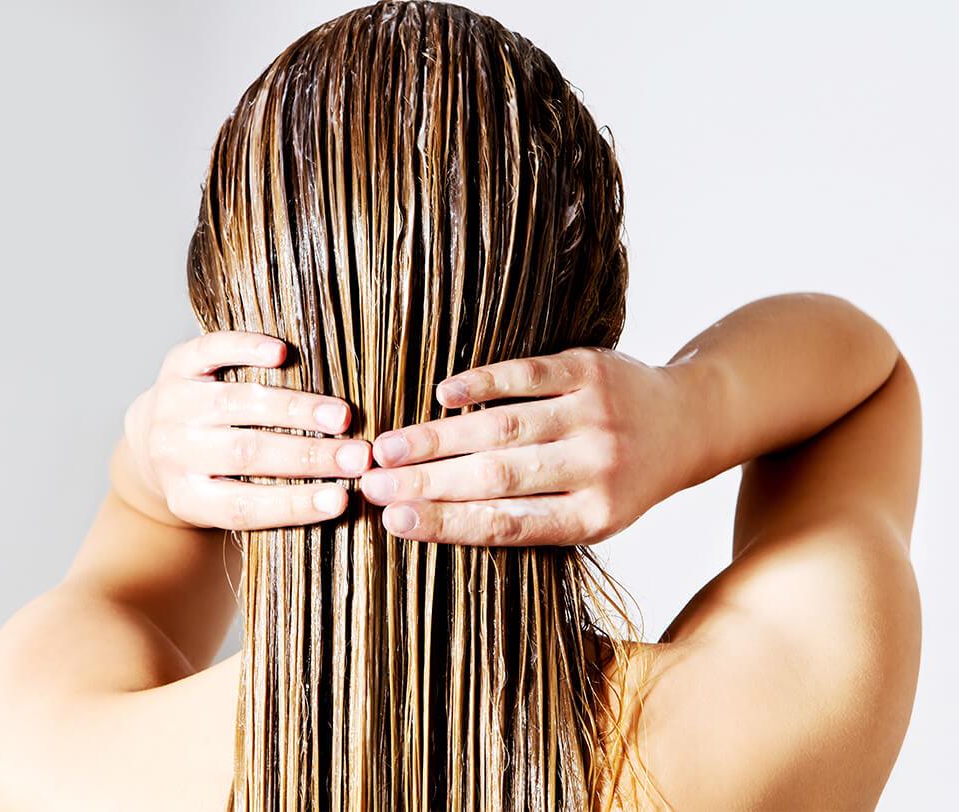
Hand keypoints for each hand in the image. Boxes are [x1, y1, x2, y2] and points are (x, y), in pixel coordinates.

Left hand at [123, 331, 371, 528]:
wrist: (152, 438)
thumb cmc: (209, 476)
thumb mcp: (224, 502)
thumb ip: (270, 502)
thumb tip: (340, 500)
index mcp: (187, 497)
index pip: (243, 507)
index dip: (294, 505)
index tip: (342, 500)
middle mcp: (174, 452)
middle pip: (246, 454)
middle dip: (308, 456)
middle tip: (358, 457)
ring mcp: (173, 405)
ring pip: (238, 404)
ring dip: (295, 410)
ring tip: (341, 416)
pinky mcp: (176, 364)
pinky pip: (210, 352)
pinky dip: (245, 349)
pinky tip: (282, 352)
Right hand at [359, 347, 692, 545]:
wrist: (686, 422)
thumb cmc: (621, 479)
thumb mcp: (591, 515)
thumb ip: (528, 519)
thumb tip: (434, 522)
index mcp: (594, 517)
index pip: (507, 525)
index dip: (447, 524)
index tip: (393, 523)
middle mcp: (596, 468)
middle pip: (497, 477)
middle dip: (426, 482)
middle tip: (369, 484)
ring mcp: (594, 415)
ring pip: (503, 427)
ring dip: (439, 438)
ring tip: (387, 447)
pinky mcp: (590, 369)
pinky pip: (528, 375)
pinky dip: (482, 383)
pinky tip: (441, 395)